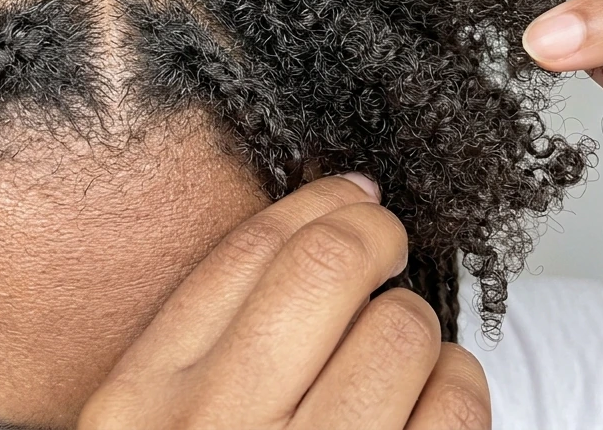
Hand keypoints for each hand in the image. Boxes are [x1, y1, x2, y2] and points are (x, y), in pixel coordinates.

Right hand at [76, 175, 489, 429]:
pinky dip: (460, 393)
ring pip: (405, 334)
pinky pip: (456, 414)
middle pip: (332, 271)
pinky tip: (438, 407)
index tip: (350, 195)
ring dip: (422, 330)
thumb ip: (205, 350)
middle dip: (376, 241)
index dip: (316, 206)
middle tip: (388, 248)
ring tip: (407, 355)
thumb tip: (316, 233)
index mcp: (142, 404)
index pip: (247, 255)